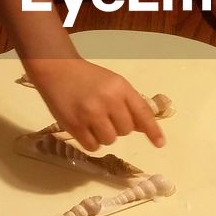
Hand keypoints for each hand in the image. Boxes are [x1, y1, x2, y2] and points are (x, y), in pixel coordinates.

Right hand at [26, 57, 165, 151]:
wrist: (56, 70)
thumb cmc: (87, 77)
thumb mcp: (113, 84)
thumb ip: (129, 104)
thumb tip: (144, 128)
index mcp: (120, 87)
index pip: (142, 112)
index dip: (152, 130)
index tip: (160, 144)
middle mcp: (108, 100)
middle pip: (126, 130)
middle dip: (118, 127)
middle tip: (105, 116)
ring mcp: (91, 114)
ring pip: (110, 140)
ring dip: (104, 135)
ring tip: (92, 121)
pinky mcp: (74, 125)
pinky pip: (93, 146)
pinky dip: (91, 142)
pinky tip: (84, 128)